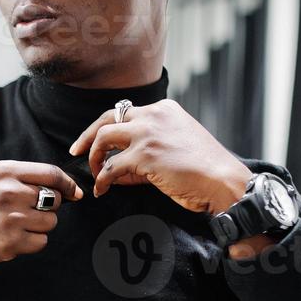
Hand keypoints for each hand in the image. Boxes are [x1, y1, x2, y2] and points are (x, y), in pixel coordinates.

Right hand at [0, 159, 84, 268]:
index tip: (74, 193)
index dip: (68, 184)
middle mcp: (9, 192)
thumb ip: (21, 178)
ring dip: (39, 226)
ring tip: (15, 226)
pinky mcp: (10, 242)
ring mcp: (10, 218)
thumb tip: (64, 189)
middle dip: (48, 208)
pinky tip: (12, 238)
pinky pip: (41, 242)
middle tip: (27, 213)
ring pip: (50, 222)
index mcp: (4, 172)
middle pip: (54, 200)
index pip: (51, 173)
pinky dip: (32, 242)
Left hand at [67, 99, 280, 259]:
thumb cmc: (205, 171)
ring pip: (104, 138)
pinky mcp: (144, 154)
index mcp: (164, 109)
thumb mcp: (176, 149)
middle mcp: (154, 114)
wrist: (224, 181)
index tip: (97, 143)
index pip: (126, 113)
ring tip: (94, 174)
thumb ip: (147, 152)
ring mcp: (148, 132)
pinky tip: (102, 190)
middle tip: (76, 151)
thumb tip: (117, 168)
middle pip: (107, 117)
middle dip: (88, 136)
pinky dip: (102, 179)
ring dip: (94, 158)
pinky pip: (111, 167)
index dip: (110, 130)